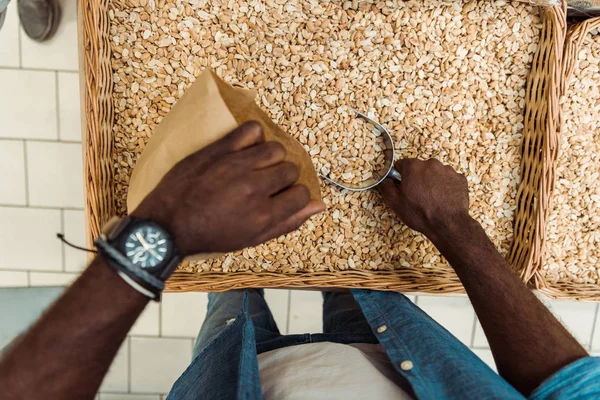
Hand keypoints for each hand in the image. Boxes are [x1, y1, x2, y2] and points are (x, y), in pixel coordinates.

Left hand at [133, 121, 325, 257]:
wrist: (167, 224)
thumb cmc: (210, 235)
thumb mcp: (251, 239)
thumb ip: (288, 223)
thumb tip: (320, 205)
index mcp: (264, 214)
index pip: (302, 194)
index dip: (295, 197)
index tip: (282, 198)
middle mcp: (255, 187)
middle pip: (291, 170)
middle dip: (283, 179)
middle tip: (265, 185)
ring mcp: (236, 165)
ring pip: (275, 149)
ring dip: (271, 158)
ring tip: (256, 167)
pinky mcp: (219, 149)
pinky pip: (251, 130)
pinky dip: (254, 137)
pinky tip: (246, 149)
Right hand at [378, 158, 470, 239]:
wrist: (448, 224)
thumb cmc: (420, 213)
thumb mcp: (395, 202)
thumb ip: (386, 186)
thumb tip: (385, 179)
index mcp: (414, 167)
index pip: (402, 165)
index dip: (401, 177)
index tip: (403, 188)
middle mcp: (431, 164)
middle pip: (420, 168)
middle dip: (417, 179)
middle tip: (417, 196)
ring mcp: (447, 170)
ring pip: (435, 173)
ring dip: (432, 182)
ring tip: (432, 199)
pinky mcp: (459, 178)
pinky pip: (448, 179)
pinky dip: (445, 187)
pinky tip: (443, 199)